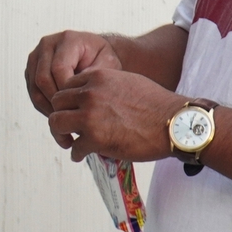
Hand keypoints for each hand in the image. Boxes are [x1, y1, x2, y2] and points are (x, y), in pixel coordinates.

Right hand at [26, 30, 122, 115]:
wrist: (94, 53)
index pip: (58, 68)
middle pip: (42, 79)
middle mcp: (47, 45)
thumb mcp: (107, 64)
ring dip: (49, 107)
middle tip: (72, 116)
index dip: (67, 91)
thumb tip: (79, 92)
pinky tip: (60, 114)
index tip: (80, 106)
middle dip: (57, 101)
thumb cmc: (102, 58)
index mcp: (67, 39)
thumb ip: (95, 75)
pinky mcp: (30, 70)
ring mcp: (35, 57)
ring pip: (35, 89)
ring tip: (66, 118)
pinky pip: (33, 93)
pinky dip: (45, 106)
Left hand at [46, 68, 188, 162]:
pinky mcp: (95, 138)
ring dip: (60, 134)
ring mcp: (90, 116)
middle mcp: (90, 93)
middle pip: (57, 102)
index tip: (73, 110)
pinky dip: (76, 153)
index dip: (69, 99)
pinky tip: (81, 155)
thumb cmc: (156, 104)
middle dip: (61, 115)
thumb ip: (104, 86)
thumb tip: (90, 98)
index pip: (67, 85)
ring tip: (69, 141)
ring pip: (56, 123)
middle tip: (67, 127)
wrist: (175, 123)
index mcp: (98, 77)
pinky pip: (74, 147)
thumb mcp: (127, 81)